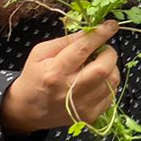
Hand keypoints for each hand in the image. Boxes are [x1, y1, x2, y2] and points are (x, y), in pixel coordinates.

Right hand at [1, 21, 120, 133]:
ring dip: (111, 68)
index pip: (83, 49)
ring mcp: (82, 106)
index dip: (100, 34)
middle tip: (103, 50)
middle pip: (103, 68)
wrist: (28, 110)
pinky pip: (112, 94)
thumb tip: (91, 31)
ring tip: (98, 65)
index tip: (111, 25)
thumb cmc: (34, 77)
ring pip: (112, 81)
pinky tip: (96, 81)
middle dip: (109, 53)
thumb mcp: (41, 53)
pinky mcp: (90, 116)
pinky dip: (109, 83)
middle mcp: (69, 90)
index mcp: (54, 72)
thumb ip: (66, 41)